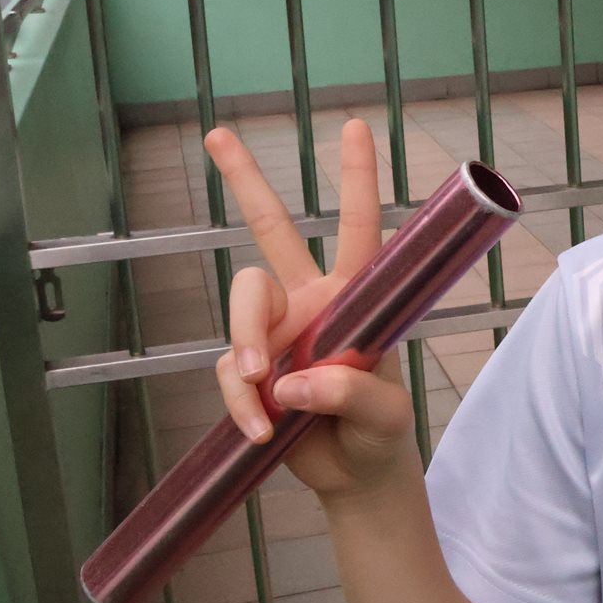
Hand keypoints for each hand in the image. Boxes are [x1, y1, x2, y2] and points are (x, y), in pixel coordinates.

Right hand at [206, 118, 418, 501]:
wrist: (355, 474)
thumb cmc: (381, 433)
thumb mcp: (384, 415)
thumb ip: (348, 395)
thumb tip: (291, 385)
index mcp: (357, 298)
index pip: (359, 231)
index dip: (357, 181)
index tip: (353, 127)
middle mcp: (312, 302)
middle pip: (271, 230)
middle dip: (245, 181)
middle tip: (218, 134)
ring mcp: (277, 331)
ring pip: (241, 300)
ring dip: (247, 341)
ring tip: (262, 392)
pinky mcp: (249, 368)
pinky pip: (229, 369)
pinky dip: (240, 402)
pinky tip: (261, 432)